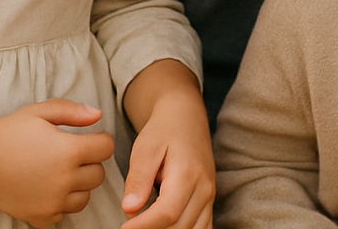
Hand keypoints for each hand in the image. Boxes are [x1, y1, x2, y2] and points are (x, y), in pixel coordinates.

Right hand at [0, 100, 114, 227]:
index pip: (106, 148)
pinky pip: (63, 214)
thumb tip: (98, 115)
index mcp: (69, 151)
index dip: (100, 140)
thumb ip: (73, 111)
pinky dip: (59, 203)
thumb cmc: (9, 131)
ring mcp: (52, 201)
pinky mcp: (39, 217)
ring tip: (58, 171)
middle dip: (89, 163)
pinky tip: (46, 188)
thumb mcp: (41, 112)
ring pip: (84, 197)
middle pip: (98, 174)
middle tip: (70, 154)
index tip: (89, 138)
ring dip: (78, 185)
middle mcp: (64, 180)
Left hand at [121, 63, 213, 228]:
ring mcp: (209, 197)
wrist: (186, 118)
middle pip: (179, 226)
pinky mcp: (208, 202)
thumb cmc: (163, 131)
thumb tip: (129, 209)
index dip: (143, 226)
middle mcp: (204, 189)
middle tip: (127, 228)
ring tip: (142, 226)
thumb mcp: (145, 148)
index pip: (167, 212)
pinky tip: (163, 227)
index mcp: (188, 174)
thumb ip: (138, 178)